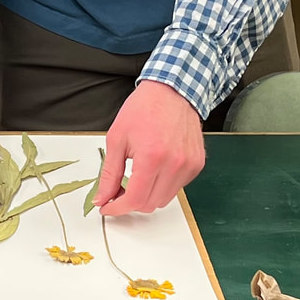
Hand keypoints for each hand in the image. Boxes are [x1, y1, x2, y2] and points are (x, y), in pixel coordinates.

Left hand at [95, 80, 205, 215]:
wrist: (172, 91)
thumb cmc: (144, 109)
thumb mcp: (117, 139)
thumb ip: (109, 173)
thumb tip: (102, 198)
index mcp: (152, 157)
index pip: (135, 200)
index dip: (117, 208)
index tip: (108, 207)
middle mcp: (174, 164)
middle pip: (150, 204)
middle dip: (131, 203)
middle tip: (119, 191)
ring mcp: (188, 165)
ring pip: (165, 199)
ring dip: (148, 195)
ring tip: (138, 178)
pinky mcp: (197, 164)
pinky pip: (178, 187)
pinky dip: (163, 185)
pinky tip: (156, 169)